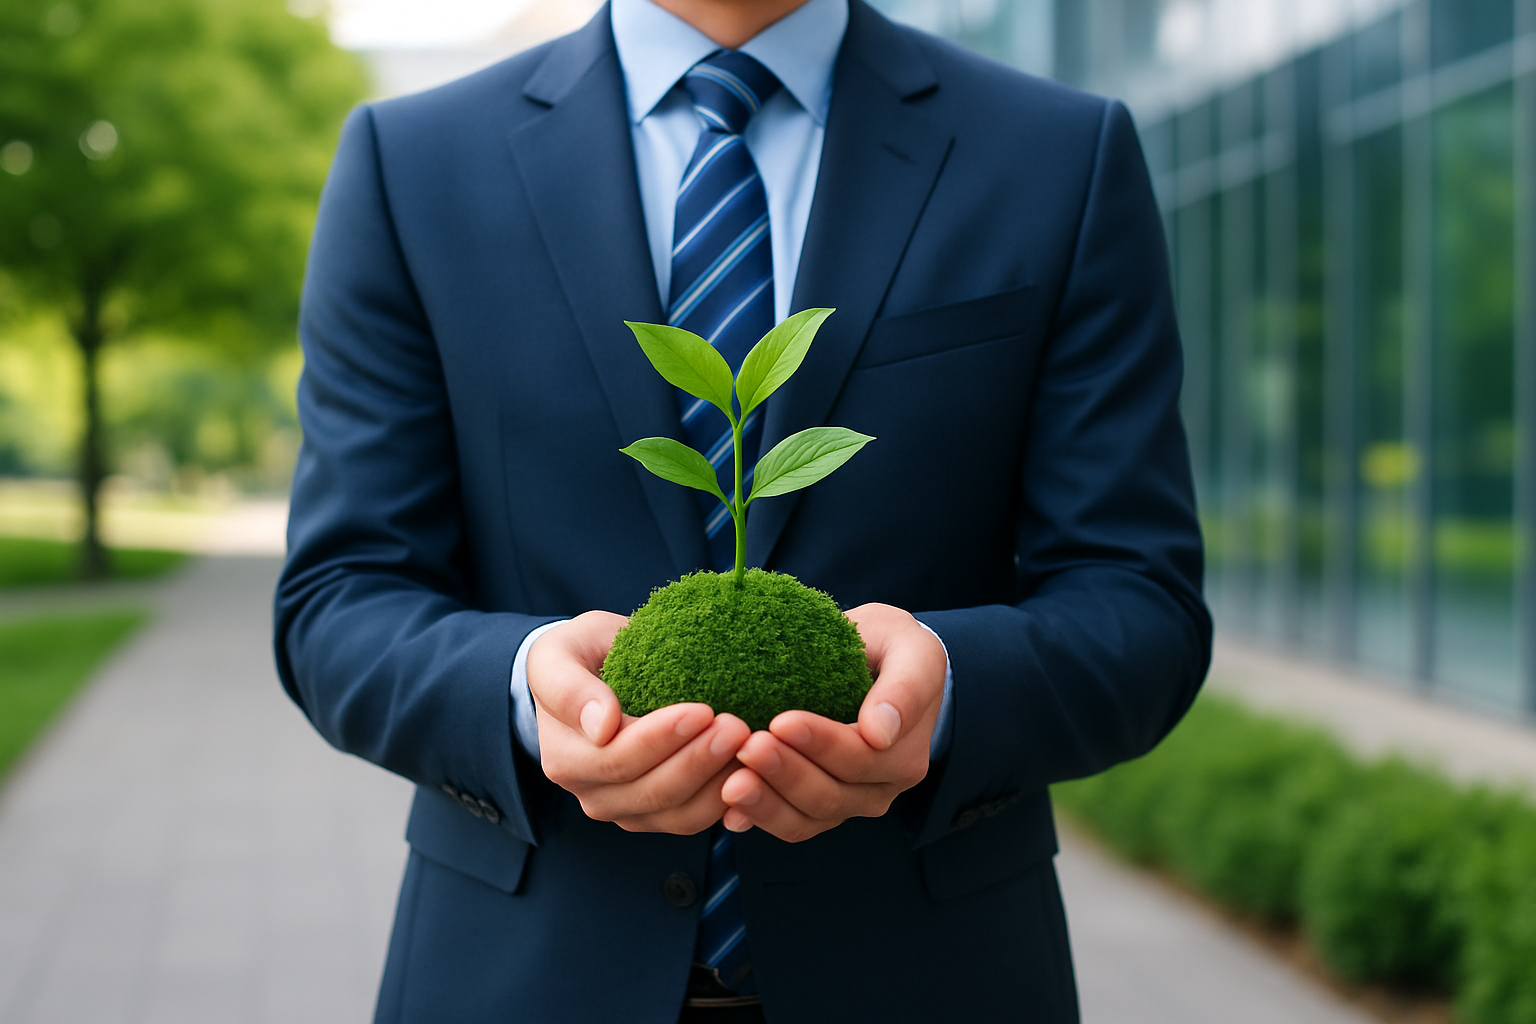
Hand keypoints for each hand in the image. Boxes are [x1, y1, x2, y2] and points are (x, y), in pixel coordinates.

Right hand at [527, 610, 750, 833]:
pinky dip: (728, 804)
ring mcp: (625, 810)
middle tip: (738, 727)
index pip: (617, 759)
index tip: (702, 710)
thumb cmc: (577, 658)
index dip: (662, 739)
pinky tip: (754, 779)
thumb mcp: (559, 656)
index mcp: (565, 756)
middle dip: (700, 760)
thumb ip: (569, 687)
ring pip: (679, 815)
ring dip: (720, 785)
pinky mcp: (656, 815)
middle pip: (653, 791)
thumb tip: (601, 727)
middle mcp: (591, 793)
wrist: (590, 677)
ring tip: (751, 748)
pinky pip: (695, 820)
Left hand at [721, 603, 946, 841]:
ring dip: (767, 802)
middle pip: (831, 794)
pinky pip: (791, 824)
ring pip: (808, 817)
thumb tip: (881, 733)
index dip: (820, 743)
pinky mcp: (820, 809)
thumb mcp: (911, 650)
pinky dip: (760, 818)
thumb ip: (905, 687)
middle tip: (747, 747)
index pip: (860, 757)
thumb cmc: (892, 649)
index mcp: (904, 752)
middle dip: (786, 773)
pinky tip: (730, 810)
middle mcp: (881, 787)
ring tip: (731, 783)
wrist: (878, 664)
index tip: (781, 721)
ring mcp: (850, 802)